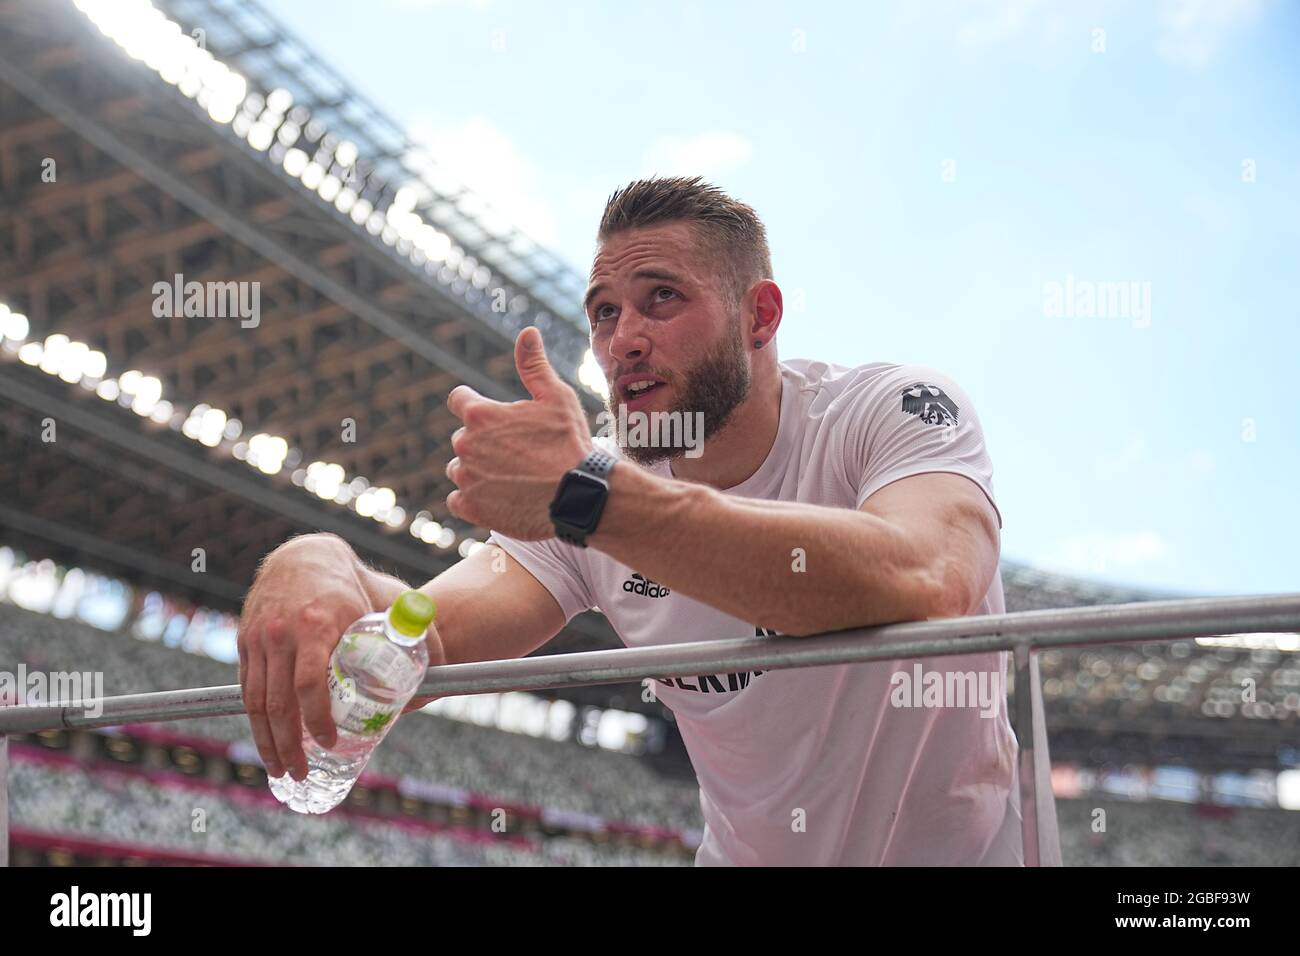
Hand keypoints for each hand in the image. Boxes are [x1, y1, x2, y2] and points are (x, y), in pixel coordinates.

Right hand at [236, 534, 435, 779]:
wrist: (304, 555)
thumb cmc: (353, 585)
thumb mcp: (389, 600)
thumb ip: (417, 633)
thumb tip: (444, 670)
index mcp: (318, 624)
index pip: (309, 682)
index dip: (317, 718)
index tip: (330, 741)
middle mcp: (282, 633)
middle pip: (278, 702)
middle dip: (288, 745)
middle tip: (301, 772)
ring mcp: (258, 638)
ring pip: (255, 701)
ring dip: (266, 741)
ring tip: (281, 769)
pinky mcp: (245, 641)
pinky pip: (245, 689)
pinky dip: (254, 720)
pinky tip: (267, 740)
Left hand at [445, 327, 591, 538]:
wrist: (579, 496)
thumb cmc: (570, 444)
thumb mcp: (557, 398)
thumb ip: (534, 365)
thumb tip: (527, 333)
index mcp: (480, 415)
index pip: (458, 400)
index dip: (474, 405)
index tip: (493, 417)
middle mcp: (465, 445)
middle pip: (464, 438)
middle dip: (484, 442)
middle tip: (519, 452)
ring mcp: (466, 478)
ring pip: (460, 469)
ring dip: (478, 470)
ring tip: (512, 477)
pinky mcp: (470, 507)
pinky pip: (458, 499)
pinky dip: (474, 499)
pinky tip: (500, 498)